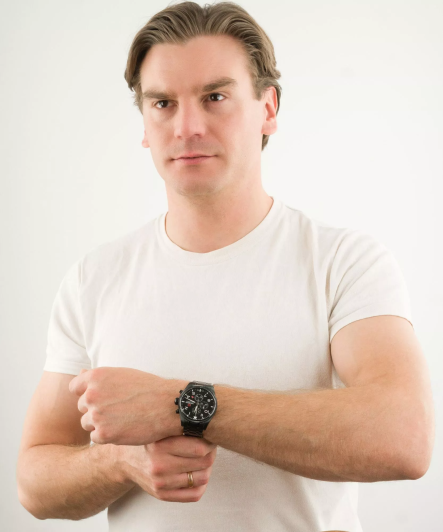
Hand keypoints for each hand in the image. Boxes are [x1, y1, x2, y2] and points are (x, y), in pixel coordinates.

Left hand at [68, 367, 184, 444]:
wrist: (168, 405)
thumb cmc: (148, 388)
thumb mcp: (122, 374)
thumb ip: (99, 377)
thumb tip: (80, 373)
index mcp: (96, 376)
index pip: (75, 387)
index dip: (87, 393)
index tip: (101, 398)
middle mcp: (92, 394)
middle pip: (82, 406)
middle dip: (96, 409)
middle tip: (118, 409)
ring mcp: (96, 415)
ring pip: (87, 423)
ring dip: (100, 424)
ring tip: (122, 419)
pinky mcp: (103, 434)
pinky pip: (96, 438)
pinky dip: (108, 436)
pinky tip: (124, 429)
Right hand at [118, 435, 217, 501]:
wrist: (125, 459)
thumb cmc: (149, 440)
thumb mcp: (161, 429)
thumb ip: (181, 428)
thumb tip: (211, 429)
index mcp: (161, 445)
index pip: (200, 448)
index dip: (211, 442)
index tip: (211, 436)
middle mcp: (160, 466)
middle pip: (204, 463)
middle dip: (211, 453)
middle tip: (210, 446)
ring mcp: (161, 483)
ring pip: (203, 478)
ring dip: (208, 468)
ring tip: (202, 459)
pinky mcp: (162, 495)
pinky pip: (195, 494)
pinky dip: (202, 484)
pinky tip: (196, 473)